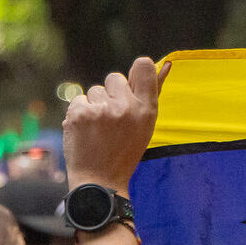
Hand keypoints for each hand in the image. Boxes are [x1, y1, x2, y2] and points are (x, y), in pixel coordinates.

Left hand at [63, 57, 169, 194]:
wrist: (100, 180)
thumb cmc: (125, 152)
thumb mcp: (146, 125)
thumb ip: (151, 94)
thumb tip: (166, 64)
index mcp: (147, 110)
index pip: (144, 66)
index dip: (136, 71)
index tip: (131, 86)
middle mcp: (126, 107)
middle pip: (114, 77)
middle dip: (111, 94)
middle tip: (112, 120)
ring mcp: (102, 110)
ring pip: (94, 90)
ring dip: (95, 105)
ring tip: (99, 129)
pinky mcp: (80, 114)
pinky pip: (79, 99)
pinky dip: (80, 113)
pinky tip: (86, 131)